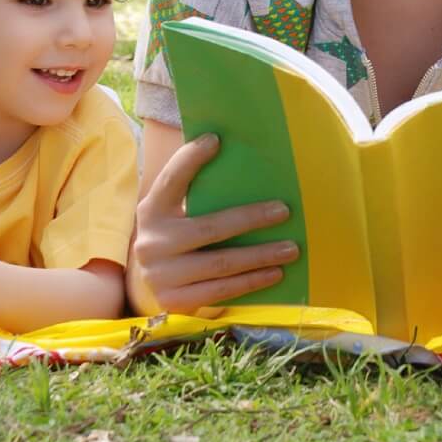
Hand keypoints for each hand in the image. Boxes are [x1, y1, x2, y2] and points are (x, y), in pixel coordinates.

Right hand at [129, 133, 298, 314]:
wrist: (150, 282)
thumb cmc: (176, 234)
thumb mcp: (174, 210)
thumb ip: (194, 190)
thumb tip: (228, 151)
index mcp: (152, 211)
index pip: (170, 180)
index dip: (189, 159)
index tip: (216, 140)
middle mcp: (152, 243)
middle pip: (209, 228)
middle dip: (250, 219)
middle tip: (284, 212)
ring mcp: (161, 275)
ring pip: (220, 264)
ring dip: (260, 256)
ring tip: (291, 249)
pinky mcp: (176, 301)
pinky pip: (221, 291)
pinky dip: (251, 282)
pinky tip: (274, 274)